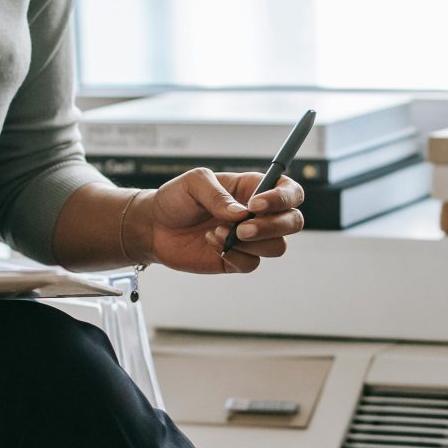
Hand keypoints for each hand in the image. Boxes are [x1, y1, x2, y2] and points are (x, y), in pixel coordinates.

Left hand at [128, 170, 305, 273]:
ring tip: (217, 233)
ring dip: (250, 243)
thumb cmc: (176, 199)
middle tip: (242, 228)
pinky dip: (233, 255)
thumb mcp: (194, 183)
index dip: (282, 198)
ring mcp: (251, 240)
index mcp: (254, 189)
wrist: (154, 227)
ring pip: (277, 247)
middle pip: (294, 222)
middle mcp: (259, 215)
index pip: (290, 191)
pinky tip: (212, 243)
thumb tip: (241, 214)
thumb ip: (218, 195)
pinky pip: (252, 263)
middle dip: (273, 226)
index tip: (255, 205)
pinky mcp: (238, 260)